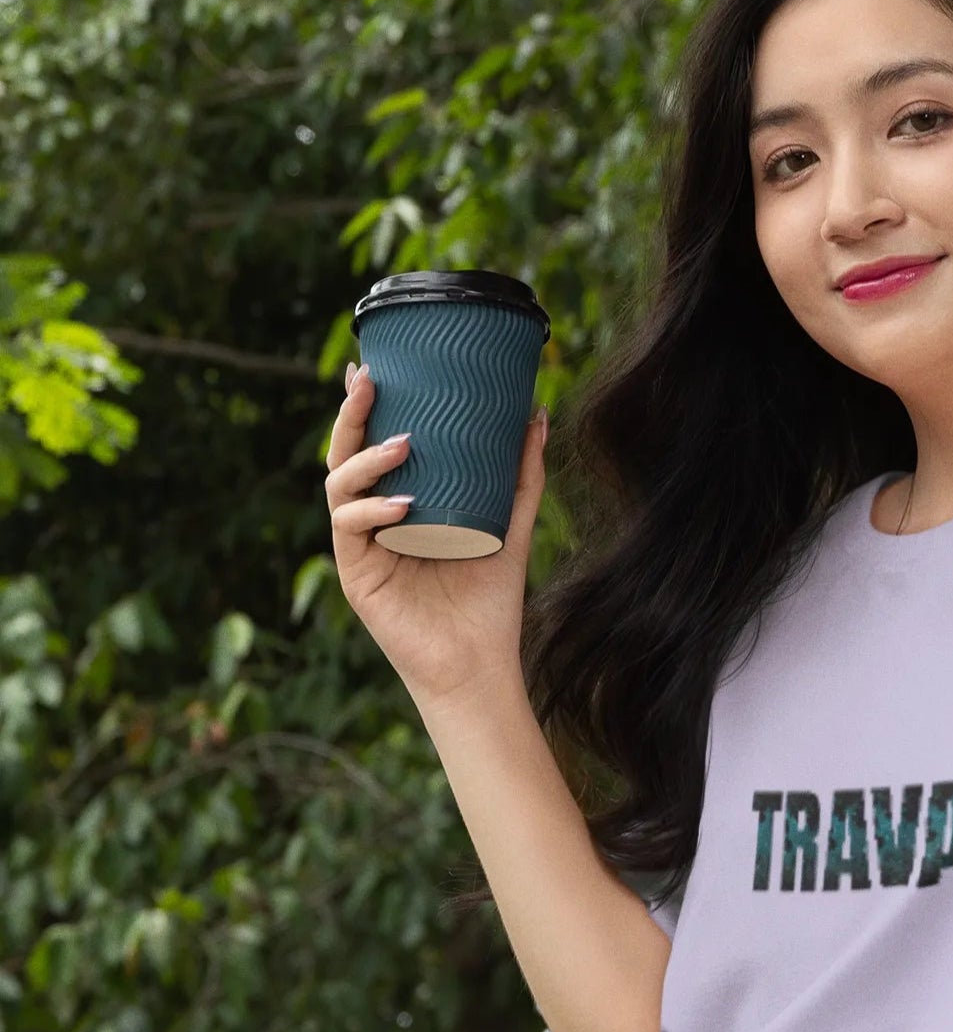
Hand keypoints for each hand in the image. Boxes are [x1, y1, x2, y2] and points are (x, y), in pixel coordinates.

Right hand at [324, 360, 547, 707]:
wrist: (479, 665)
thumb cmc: (490, 602)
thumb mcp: (511, 526)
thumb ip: (521, 475)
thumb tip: (535, 413)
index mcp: (401, 504)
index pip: (375, 445)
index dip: (367, 407)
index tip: (373, 366)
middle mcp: (374, 520)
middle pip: (345, 455)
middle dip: (351, 416)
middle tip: (367, 380)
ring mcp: (361, 546)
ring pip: (338, 484)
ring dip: (365, 459)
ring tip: (403, 444)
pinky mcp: (356, 574)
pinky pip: (349, 527)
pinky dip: (372, 509)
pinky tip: (402, 504)